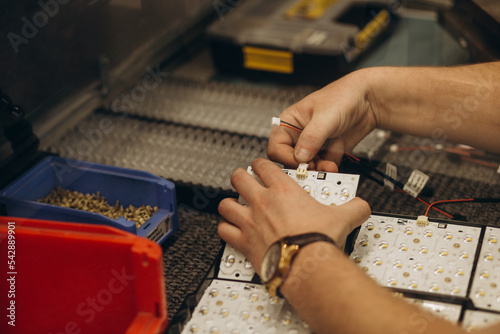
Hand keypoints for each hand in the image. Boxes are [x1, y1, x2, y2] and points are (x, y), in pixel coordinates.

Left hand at [217, 158, 370, 274]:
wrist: (307, 265)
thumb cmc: (318, 241)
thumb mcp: (342, 218)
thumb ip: (353, 208)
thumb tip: (362, 206)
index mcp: (283, 190)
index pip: (264, 165)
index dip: (261, 164)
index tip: (263, 168)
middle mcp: (262, 202)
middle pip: (238, 178)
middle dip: (240, 177)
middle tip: (244, 180)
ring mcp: (249, 221)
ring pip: (226, 203)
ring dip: (229, 204)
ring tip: (235, 206)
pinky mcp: (243, 241)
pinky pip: (224, 230)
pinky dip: (226, 229)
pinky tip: (232, 230)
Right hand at [267, 68, 378, 169]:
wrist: (369, 101)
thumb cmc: (343, 97)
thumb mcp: (325, 117)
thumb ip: (311, 138)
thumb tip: (299, 157)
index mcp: (289, 122)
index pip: (277, 147)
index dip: (286, 157)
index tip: (300, 163)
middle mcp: (298, 135)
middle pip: (291, 160)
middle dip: (304, 166)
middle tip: (315, 168)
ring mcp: (313, 145)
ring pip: (308, 166)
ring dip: (319, 168)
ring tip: (329, 165)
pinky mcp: (326, 152)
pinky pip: (322, 166)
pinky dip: (330, 166)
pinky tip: (336, 156)